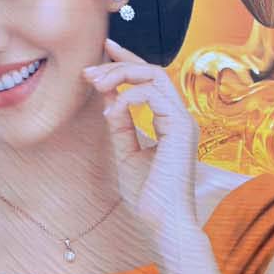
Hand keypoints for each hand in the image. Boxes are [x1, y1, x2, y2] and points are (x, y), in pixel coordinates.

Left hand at [83, 38, 199, 232]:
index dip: (127, 62)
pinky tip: (110, 114)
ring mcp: (183, 120)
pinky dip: (127, 99)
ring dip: (121, 75)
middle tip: (89, 70)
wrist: (163, 222)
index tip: (103, 51)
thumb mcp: (127, 153)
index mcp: (170, 122)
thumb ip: (121, 124)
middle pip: (153, 71)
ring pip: (154, 76)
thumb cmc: (148, 196)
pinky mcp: (181, 128)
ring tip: (95, 85)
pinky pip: (153, 95)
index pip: (150, 81)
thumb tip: (109, 97)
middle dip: (119, 64)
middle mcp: (180, 117)